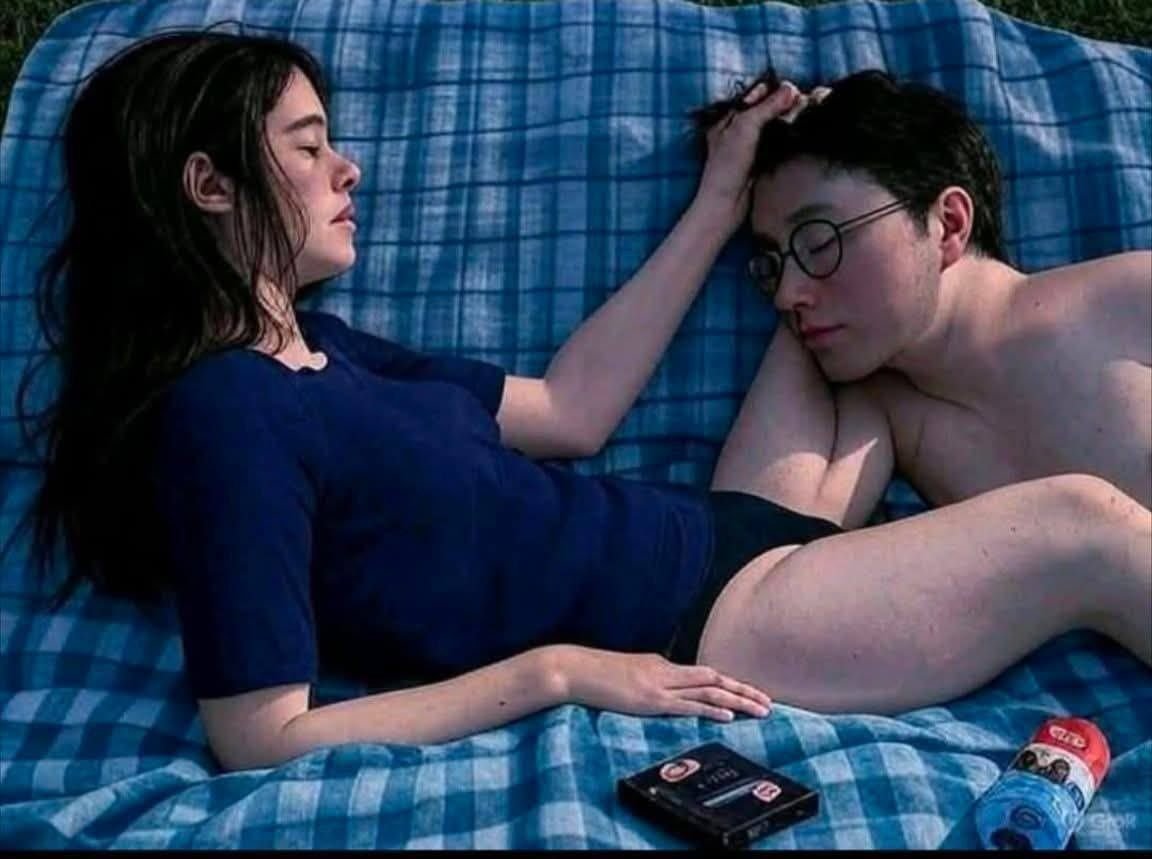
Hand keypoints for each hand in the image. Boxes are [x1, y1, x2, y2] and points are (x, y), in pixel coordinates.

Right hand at [555, 646, 771, 721]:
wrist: (574, 669)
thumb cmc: (595, 675)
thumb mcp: (627, 675)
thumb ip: (646, 680)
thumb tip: (658, 693)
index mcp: (661, 665)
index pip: (703, 675)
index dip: (730, 683)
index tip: (749, 692)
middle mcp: (666, 671)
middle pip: (714, 679)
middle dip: (744, 690)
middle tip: (769, 702)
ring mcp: (659, 684)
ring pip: (709, 691)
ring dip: (738, 700)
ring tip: (761, 710)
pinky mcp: (650, 700)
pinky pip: (687, 705)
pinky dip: (711, 710)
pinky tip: (729, 716)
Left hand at [694, 81, 829, 231]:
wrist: (726, 205)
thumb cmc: (726, 166)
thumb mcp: (744, 128)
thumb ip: (766, 107)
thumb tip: (791, 89)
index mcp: (729, 119)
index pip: (755, 96)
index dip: (775, 92)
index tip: (795, 91)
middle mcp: (739, 131)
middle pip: (767, 110)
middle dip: (786, 105)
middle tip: (806, 102)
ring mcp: (751, 147)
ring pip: (775, 126)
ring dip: (791, 120)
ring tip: (808, 112)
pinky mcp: (762, 162)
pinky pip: (779, 144)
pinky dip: (790, 137)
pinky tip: (802, 132)